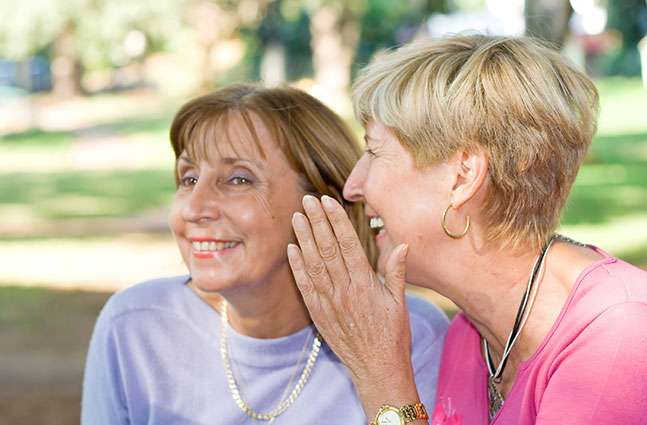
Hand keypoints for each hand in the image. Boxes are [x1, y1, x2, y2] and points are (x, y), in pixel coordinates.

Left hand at [287, 194, 420, 415]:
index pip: (348, 244)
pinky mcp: (319, 314)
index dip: (337, 221)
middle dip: (317, 222)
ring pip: (313, 265)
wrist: (377, 369)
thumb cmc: (393, 335)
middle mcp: (345, 290)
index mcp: (366, 284)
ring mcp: (329, 302)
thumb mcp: (400, 302)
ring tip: (297, 217)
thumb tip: (403, 244)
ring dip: (303, 239)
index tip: (328, 201)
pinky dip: (297, 267)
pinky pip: (305, 287)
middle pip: (328, 249)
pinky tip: (291, 249)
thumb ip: (398, 272)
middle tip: (307, 199)